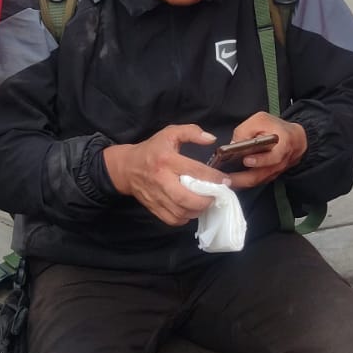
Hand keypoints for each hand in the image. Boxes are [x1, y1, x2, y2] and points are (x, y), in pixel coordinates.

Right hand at [104, 124, 223, 225]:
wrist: (126, 168)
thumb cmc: (152, 150)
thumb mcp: (170, 133)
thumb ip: (191, 132)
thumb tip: (211, 139)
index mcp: (167, 160)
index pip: (195, 171)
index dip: (214, 178)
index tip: (226, 181)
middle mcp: (161, 180)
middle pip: (187, 198)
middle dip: (206, 200)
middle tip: (215, 196)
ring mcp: (156, 196)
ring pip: (181, 212)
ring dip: (197, 210)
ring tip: (204, 202)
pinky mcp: (154, 208)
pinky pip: (173, 220)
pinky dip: (185, 218)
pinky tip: (190, 209)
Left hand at [223, 115, 306, 192]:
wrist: (294, 139)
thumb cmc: (276, 128)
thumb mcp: (262, 120)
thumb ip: (247, 130)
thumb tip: (232, 144)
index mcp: (283, 145)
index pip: (274, 157)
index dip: (260, 160)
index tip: (246, 160)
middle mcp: (281, 162)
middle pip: (261, 175)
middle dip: (242, 179)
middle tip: (225, 179)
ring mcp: (275, 172)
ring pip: (256, 181)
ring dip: (239, 183)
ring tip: (223, 181)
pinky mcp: (269, 176)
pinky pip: (255, 181)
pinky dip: (242, 182)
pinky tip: (229, 180)